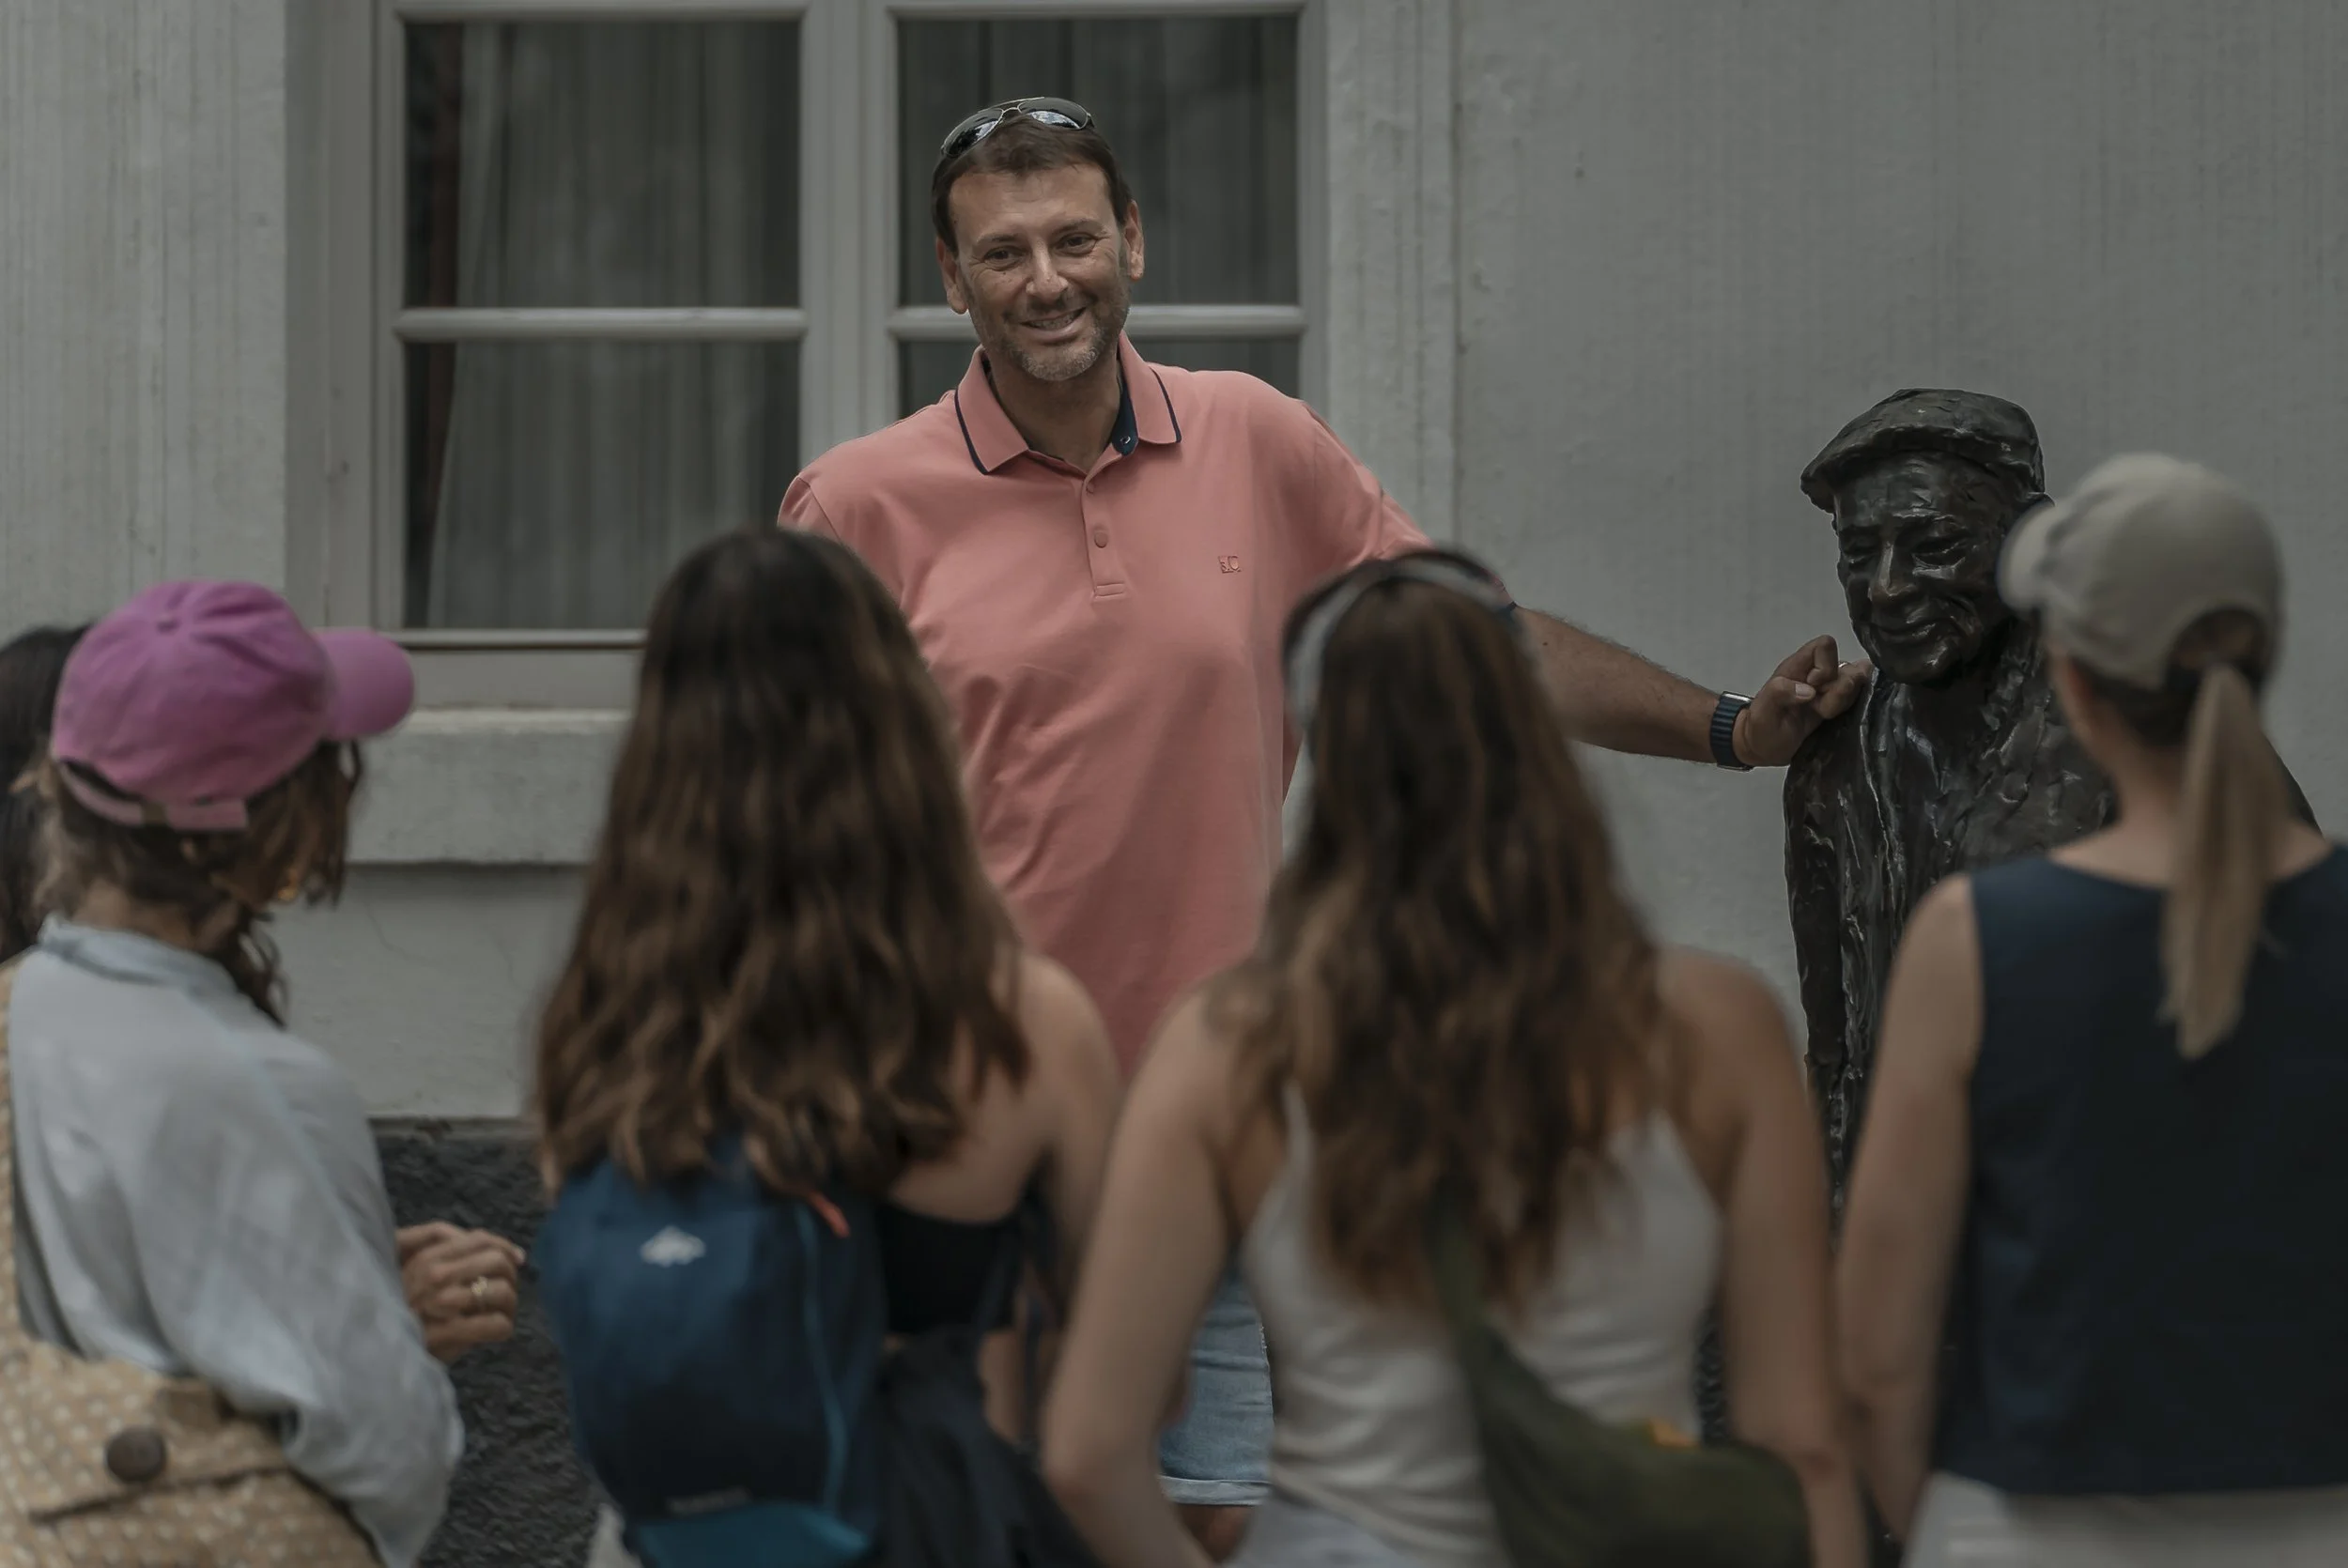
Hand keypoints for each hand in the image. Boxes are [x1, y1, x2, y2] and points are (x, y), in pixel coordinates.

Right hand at [398, 1222, 525, 1364]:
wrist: (379, 1353)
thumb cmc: (406, 1314)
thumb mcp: (422, 1277)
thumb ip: (454, 1260)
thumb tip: (511, 1255)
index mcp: (428, 1258)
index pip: (480, 1239)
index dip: (505, 1247)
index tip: (517, 1260)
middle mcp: (433, 1275)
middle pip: (497, 1261)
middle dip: (510, 1278)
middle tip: (505, 1295)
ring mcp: (438, 1304)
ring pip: (501, 1291)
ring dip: (509, 1306)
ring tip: (501, 1316)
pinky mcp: (444, 1334)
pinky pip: (493, 1324)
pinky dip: (502, 1328)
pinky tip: (497, 1332)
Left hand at [1735, 635, 1870, 766]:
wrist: (1764, 749)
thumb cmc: (1760, 728)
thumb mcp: (1762, 711)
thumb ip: (1779, 693)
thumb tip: (1810, 691)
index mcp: (1797, 666)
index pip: (1824, 645)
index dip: (1826, 666)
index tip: (1813, 688)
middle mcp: (1816, 673)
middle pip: (1847, 666)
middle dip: (1839, 689)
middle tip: (1819, 708)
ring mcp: (1828, 689)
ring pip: (1855, 682)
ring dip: (1844, 701)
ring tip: (1824, 714)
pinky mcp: (1836, 704)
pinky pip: (1856, 697)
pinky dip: (1849, 708)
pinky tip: (1832, 718)